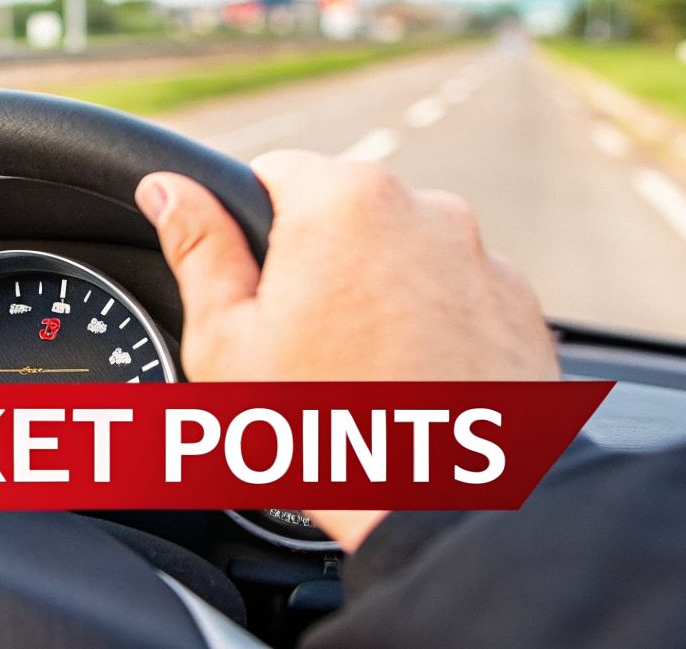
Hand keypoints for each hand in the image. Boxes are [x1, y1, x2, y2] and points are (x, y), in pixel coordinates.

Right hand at [135, 149, 558, 549]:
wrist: (459, 511)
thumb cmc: (332, 431)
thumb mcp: (229, 342)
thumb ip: (197, 248)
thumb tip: (166, 187)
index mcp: (342, 201)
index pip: (270, 173)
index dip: (247, 233)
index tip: (251, 293)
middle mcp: (424, 208)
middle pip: (339, 216)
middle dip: (315, 266)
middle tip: (299, 348)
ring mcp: (481, 256)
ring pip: (399, 254)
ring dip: (375, 293)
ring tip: (361, 377)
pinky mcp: (519, 303)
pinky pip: (454, 293)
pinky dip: (431, 324)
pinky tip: (411, 383)